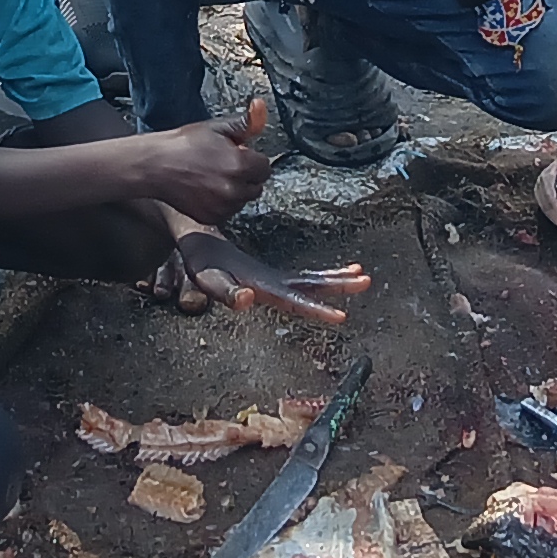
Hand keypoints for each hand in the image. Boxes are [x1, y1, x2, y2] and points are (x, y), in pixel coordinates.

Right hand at [131, 98, 279, 221]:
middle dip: (246, 176)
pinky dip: (221, 203)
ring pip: (242, 200)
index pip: (265, 168)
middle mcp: (233, 189)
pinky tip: (207, 189)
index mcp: (239, 164)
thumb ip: (244, 123)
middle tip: (225, 166)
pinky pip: (227, 212)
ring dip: (235, 191)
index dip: (253, 160)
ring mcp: (222, 207)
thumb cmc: (182, 145)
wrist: (156, 165)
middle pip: (256, 186)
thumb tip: (261, 108)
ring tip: (214, 177)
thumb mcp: (216, 128)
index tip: (240, 156)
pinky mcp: (210, 218)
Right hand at [154, 226, 370, 324]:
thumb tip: (248, 300)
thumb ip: (225, 291)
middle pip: (310, 291)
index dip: (316, 309)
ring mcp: (273, 282)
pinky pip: (305, 275)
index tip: (340, 316)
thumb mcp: (206, 277)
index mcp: (260, 290)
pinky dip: (324, 273)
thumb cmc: (196, 258)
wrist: (190, 240)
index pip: (294, 302)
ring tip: (363, 275)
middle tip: (365, 282)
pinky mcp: (272, 274)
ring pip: (311, 283)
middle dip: (338, 288)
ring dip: (337, 281)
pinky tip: (343, 268)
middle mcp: (271, 288)